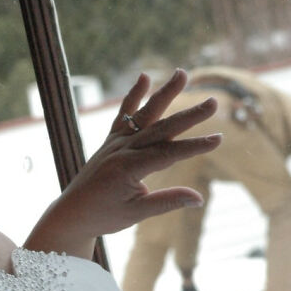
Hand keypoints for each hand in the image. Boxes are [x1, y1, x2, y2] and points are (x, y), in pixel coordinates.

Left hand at [25, 69, 220, 257]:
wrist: (72, 213)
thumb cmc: (104, 216)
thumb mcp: (136, 213)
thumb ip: (167, 202)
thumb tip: (199, 199)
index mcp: (128, 168)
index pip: (168, 154)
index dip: (194, 147)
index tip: (218, 139)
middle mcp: (122, 149)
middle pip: (161, 129)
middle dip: (189, 116)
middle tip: (213, 103)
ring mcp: (115, 142)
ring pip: (144, 115)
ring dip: (164, 94)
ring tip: (182, 73)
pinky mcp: (110, 140)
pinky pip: (123, 115)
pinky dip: (133, 96)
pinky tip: (144, 77)